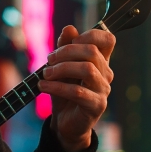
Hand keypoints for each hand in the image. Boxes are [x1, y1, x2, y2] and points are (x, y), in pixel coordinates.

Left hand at [39, 25, 115, 151]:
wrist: (65, 123)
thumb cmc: (65, 92)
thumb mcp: (61, 67)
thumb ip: (65, 47)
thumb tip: (70, 28)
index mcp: (100, 61)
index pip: (107, 39)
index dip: (89, 34)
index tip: (70, 41)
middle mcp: (106, 74)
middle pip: (92, 51)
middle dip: (66, 51)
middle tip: (48, 60)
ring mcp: (103, 90)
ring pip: (87, 69)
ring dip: (61, 69)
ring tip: (45, 74)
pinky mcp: (97, 106)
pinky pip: (78, 91)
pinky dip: (57, 87)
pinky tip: (43, 86)